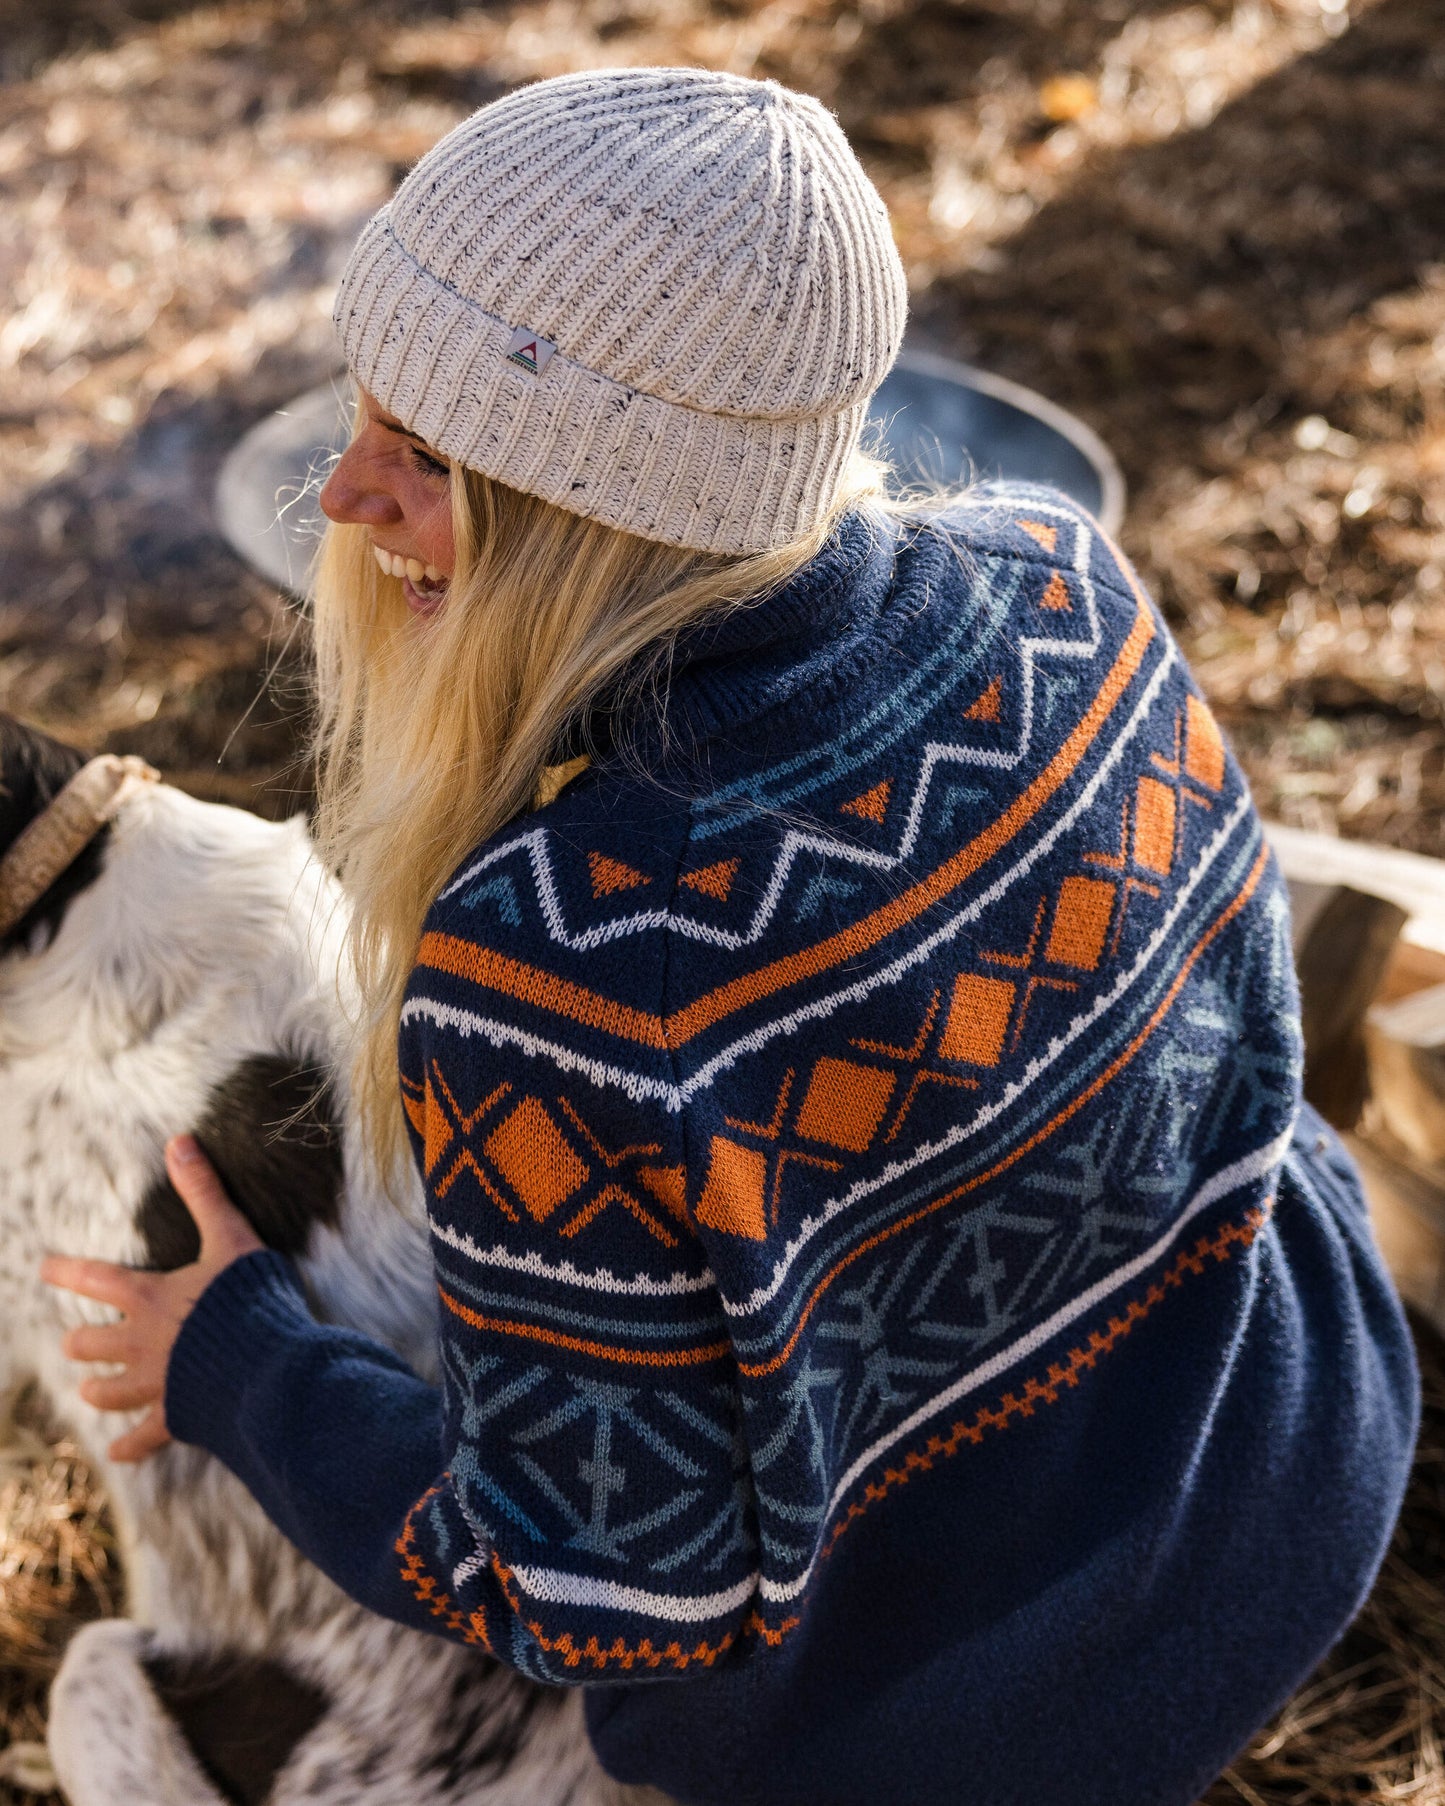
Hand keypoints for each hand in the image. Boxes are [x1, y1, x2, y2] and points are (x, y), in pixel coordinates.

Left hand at [41, 1136, 263, 1462]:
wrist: (267, 1365)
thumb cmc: (249, 1299)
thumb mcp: (231, 1237)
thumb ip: (203, 1193)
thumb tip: (179, 1141)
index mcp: (150, 1298)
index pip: (97, 1280)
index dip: (67, 1273)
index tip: (44, 1268)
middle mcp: (141, 1343)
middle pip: (89, 1345)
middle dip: (81, 1342)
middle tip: (78, 1341)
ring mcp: (155, 1384)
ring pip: (105, 1392)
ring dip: (98, 1389)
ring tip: (93, 1389)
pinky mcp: (174, 1417)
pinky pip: (140, 1439)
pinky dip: (128, 1446)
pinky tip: (119, 1450)